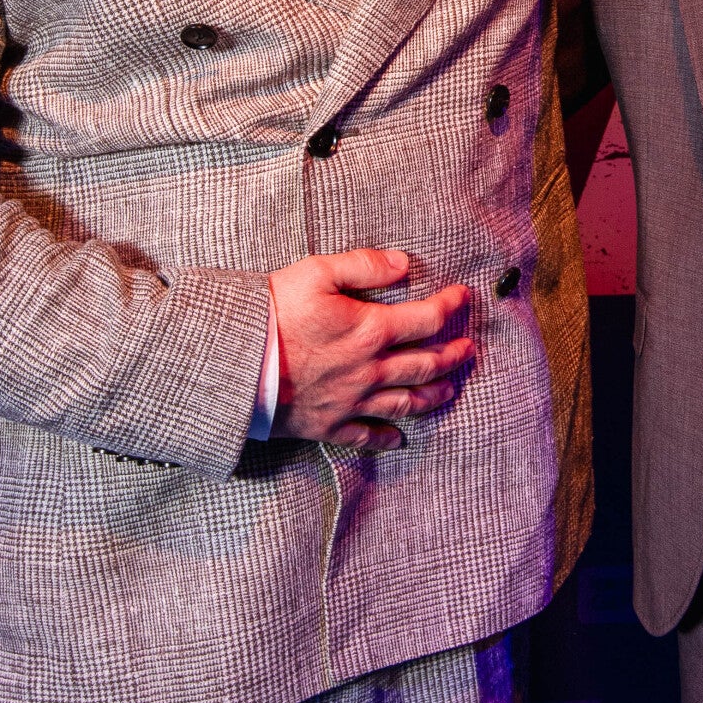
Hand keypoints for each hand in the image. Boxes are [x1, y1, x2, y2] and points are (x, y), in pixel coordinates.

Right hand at [268, 248, 474, 449]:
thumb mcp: (317, 272)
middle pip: (426, 364)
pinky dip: (387, 438)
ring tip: (451, 388)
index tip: (463, 298)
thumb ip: (364, 265)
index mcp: (371, 330)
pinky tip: (400, 439)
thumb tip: (403, 264)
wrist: (234, 362)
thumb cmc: (273, 313)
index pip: (427, 319)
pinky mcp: (329, 425)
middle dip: (453, 355)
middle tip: (468, 349)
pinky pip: (367, 436)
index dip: (451, 307)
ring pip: (407, 402)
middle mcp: (370, 370)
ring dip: (434, 394)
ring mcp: (352, 402)